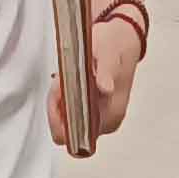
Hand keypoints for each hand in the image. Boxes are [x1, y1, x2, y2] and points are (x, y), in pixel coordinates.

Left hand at [55, 14, 143, 151]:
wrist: (120, 40)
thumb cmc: (115, 47)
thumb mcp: (109, 54)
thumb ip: (106, 72)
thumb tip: (106, 89)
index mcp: (112, 114)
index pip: (76, 137)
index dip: (62, 117)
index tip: (60, 93)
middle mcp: (105, 122)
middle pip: (67, 131)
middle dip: (58, 106)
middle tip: (61, 81)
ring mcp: (98, 117)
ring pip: (65, 121)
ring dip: (59, 100)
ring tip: (65, 78)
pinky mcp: (90, 110)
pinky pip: (67, 113)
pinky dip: (62, 98)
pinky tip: (67, 82)